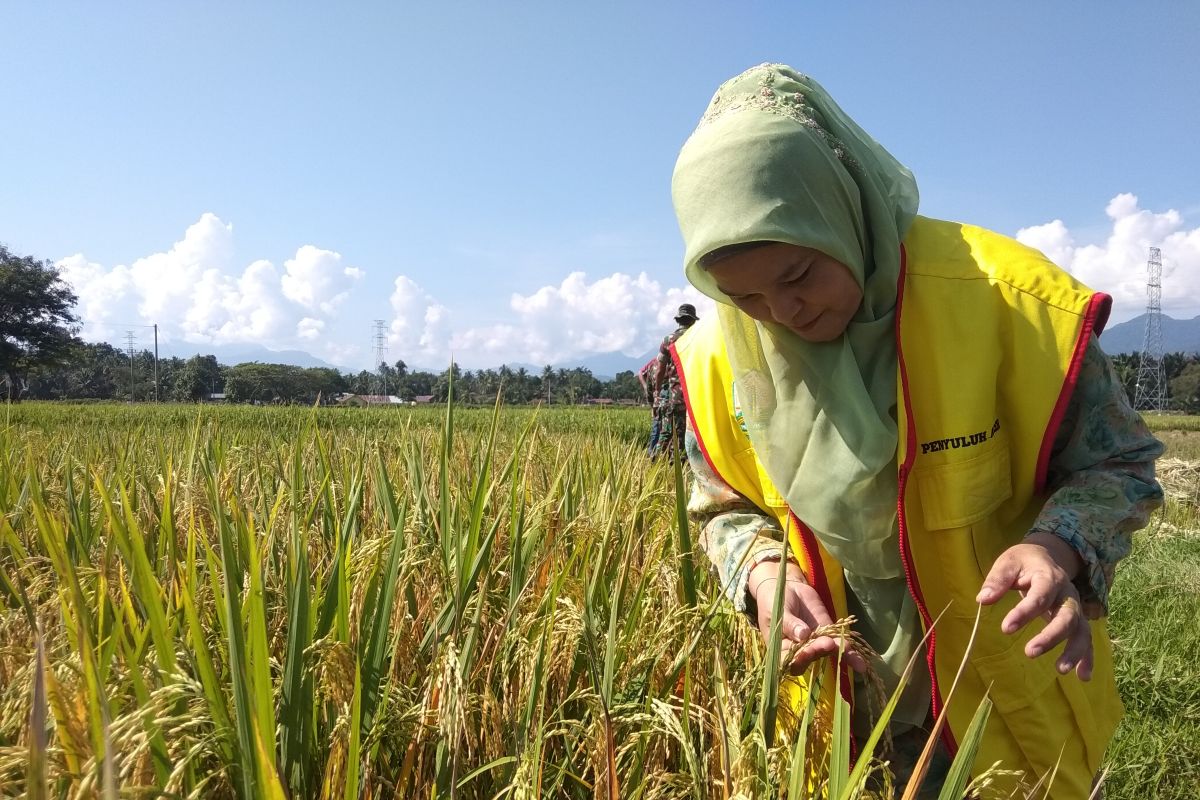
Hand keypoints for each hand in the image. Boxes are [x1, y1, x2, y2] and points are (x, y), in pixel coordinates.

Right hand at [749, 559, 867, 674]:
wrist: (786, 587)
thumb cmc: (774, 601)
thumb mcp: (778, 611)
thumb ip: (790, 624)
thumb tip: (803, 635)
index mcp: (782, 649)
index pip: (790, 661)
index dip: (799, 660)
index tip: (805, 651)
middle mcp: (799, 650)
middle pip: (810, 659)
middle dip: (819, 652)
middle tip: (826, 642)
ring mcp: (815, 643)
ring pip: (827, 653)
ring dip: (839, 654)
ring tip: (850, 654)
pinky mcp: (828, 633)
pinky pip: (839, 644)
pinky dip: (850, 652)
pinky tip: (860, 662)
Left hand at [976, 533, 1092, 680]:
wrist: (1047, 555)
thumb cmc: (1023, 561)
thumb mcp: (1008, 562)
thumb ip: (997, 580)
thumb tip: (982, 600)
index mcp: (1049, 576)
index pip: (1040, 596)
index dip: (1024, 613)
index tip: (1006, 628)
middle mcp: (1067, 593)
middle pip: (1067, 615)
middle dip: (1051, 636)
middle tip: (1030, 652)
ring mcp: (1074, 607)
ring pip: (1081, 629)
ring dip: (1074, 650)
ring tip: (1060, 670)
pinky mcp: (1077, 619)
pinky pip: (1087, 639)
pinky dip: (1087, 658)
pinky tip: (1083, 677)